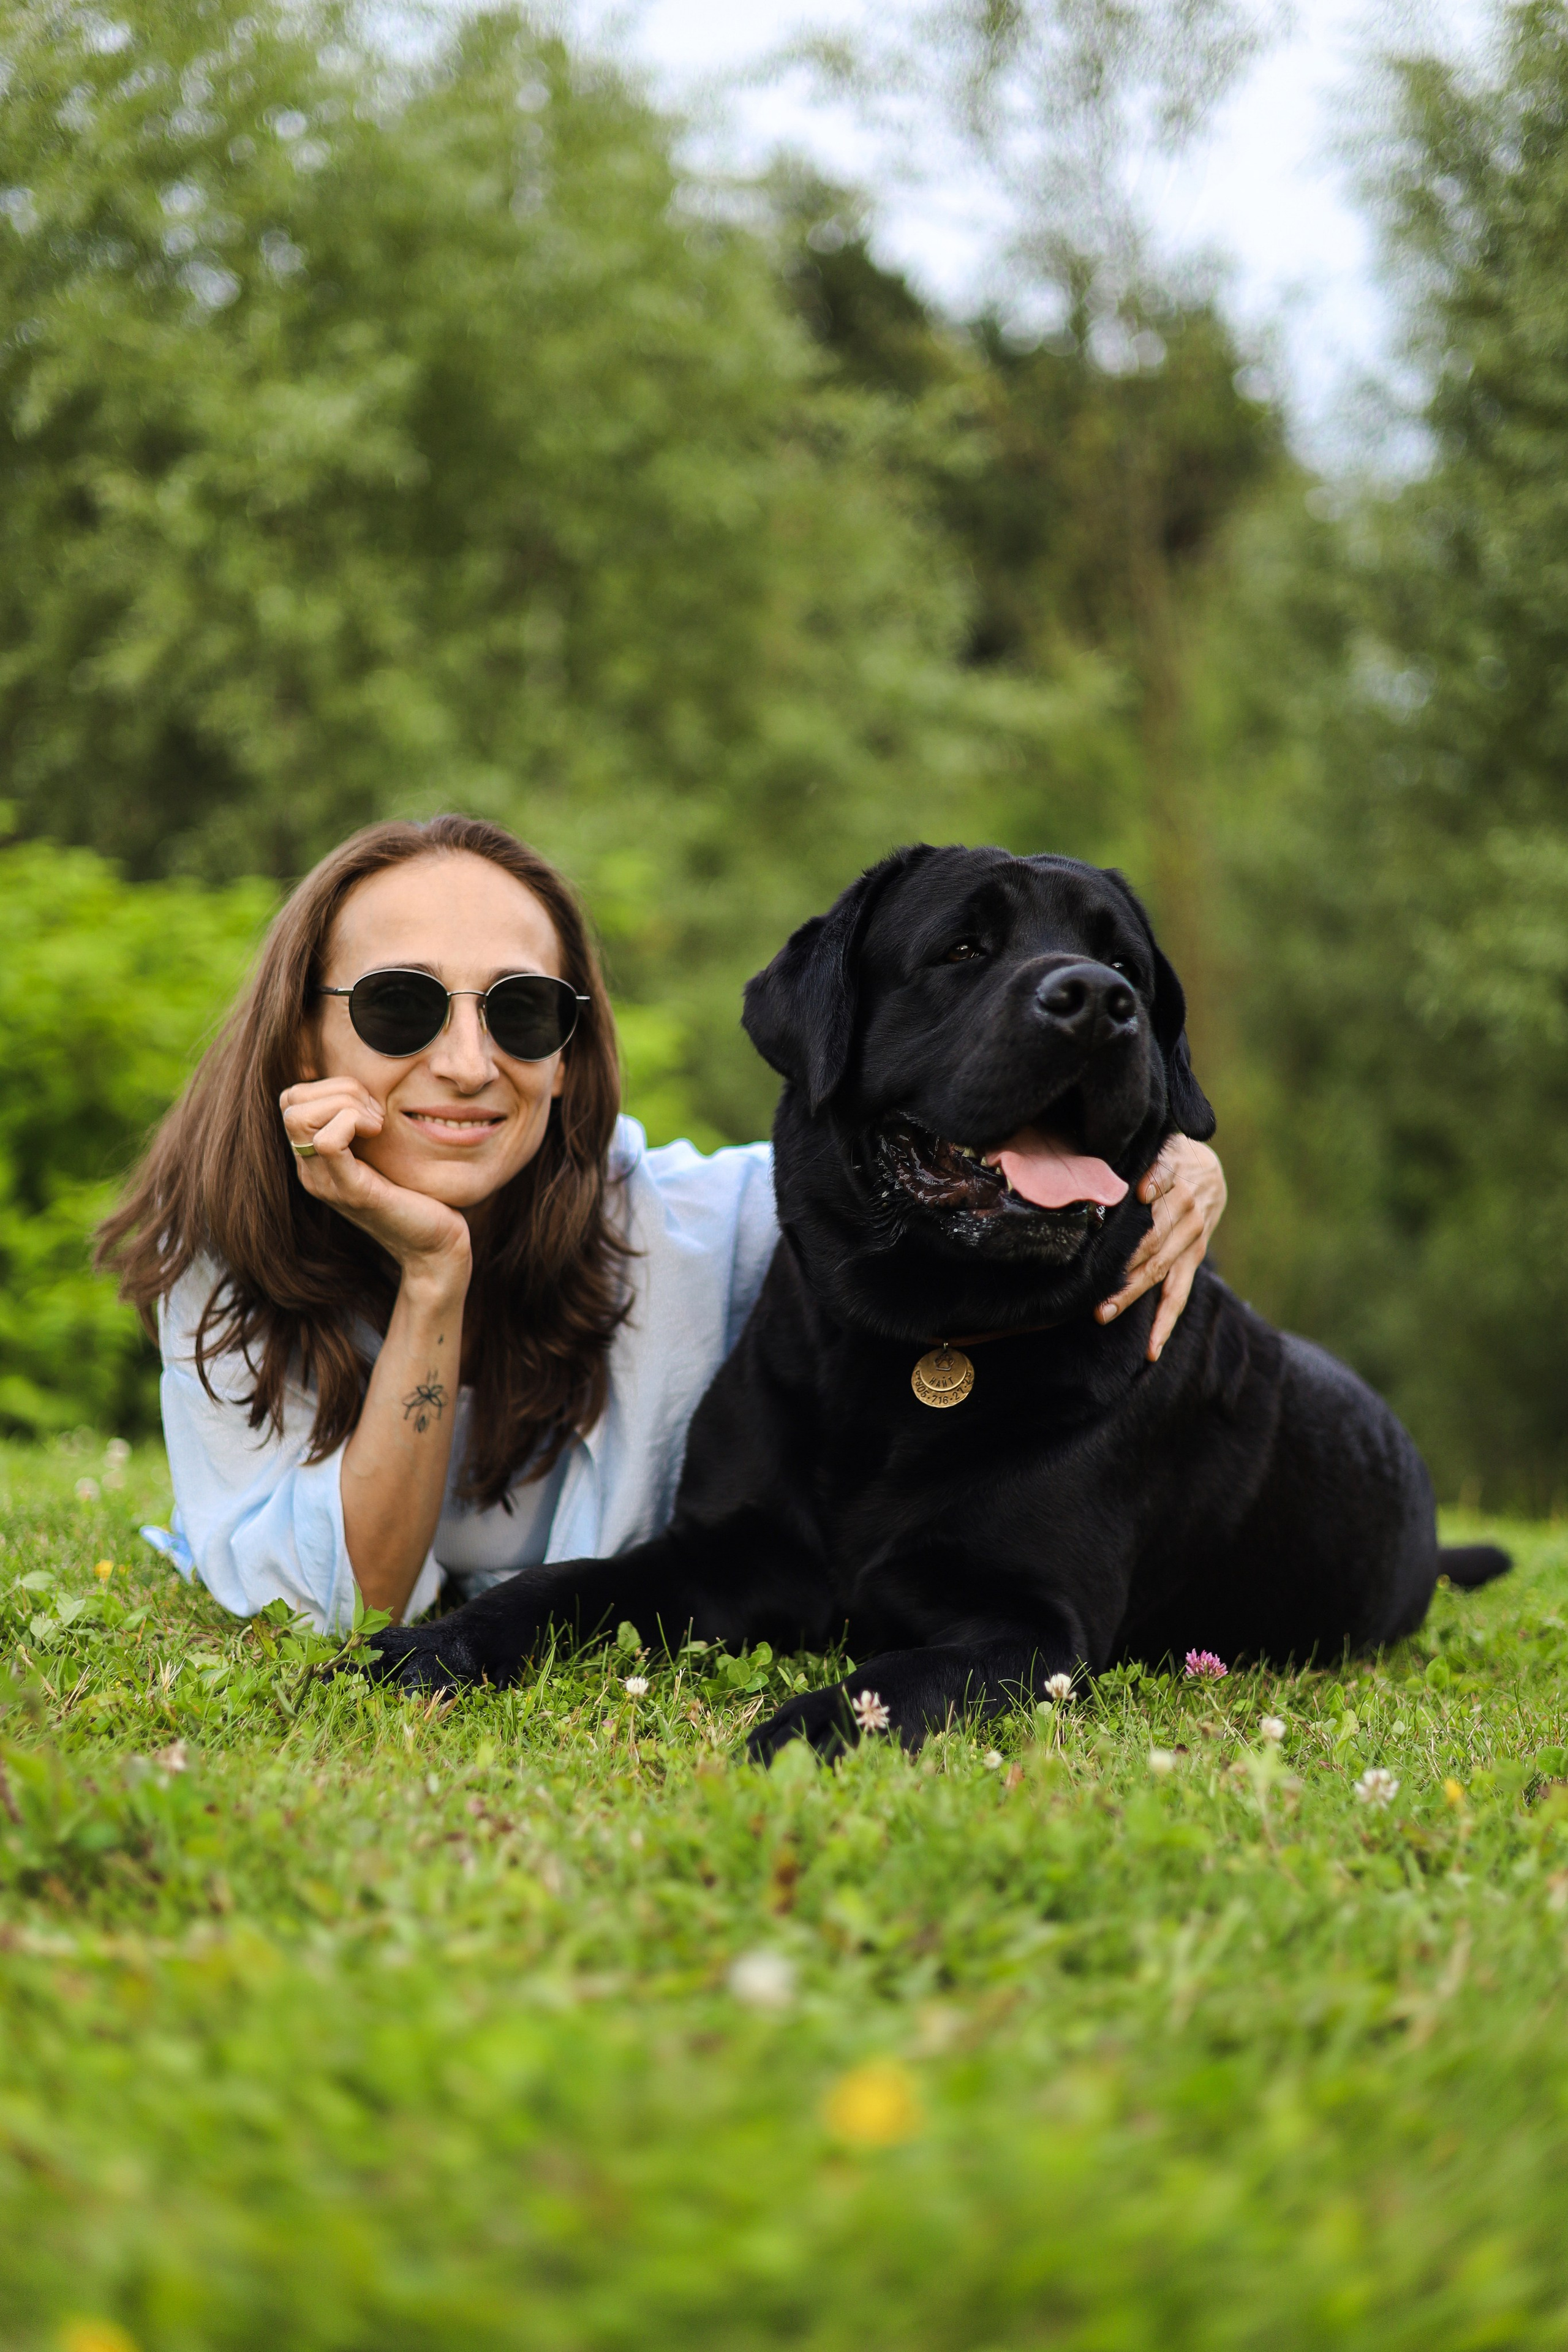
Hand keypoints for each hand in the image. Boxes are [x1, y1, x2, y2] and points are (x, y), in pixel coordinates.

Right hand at [279, 1077, 470, 1287]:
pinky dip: (354, 1121)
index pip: (291, 1099)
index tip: (368, 1105)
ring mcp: (326, 1183)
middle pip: (290, 1103)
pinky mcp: (351, 1192)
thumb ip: (361, 1122)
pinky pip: (328, 1141)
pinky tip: (377, 1132)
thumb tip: (356, 1084)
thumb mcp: (380, 1149)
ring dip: (347, 1104)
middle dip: (338, 1090)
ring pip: (300, 1117)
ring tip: (376, 1124)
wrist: (435, 1244)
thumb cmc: (415, 1191)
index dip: (330, 1086)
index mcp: (314, 1158)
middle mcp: (311, 1171)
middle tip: (374, 1113)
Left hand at [1096, 1136, 1226, 1361]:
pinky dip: (1165, 1323)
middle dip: (1122, 1265)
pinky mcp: (1192, 1258)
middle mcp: (1186, 1210)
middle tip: (1091, 1286)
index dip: (1149, 1193)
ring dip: (1131, 1294)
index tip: (1134, 1204)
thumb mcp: (1158, 1145)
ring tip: (1103, 1313)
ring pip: (1160, 1271)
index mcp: (1174, 1176)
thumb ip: (1146, 1158)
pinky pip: (1179, 1294)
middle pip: (1152, 1240)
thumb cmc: (1165, 1157)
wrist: (1207, 1171)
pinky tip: (1151, 1349)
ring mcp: (1191, 1238)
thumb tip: (1127, 1177)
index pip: (1161, 1184)